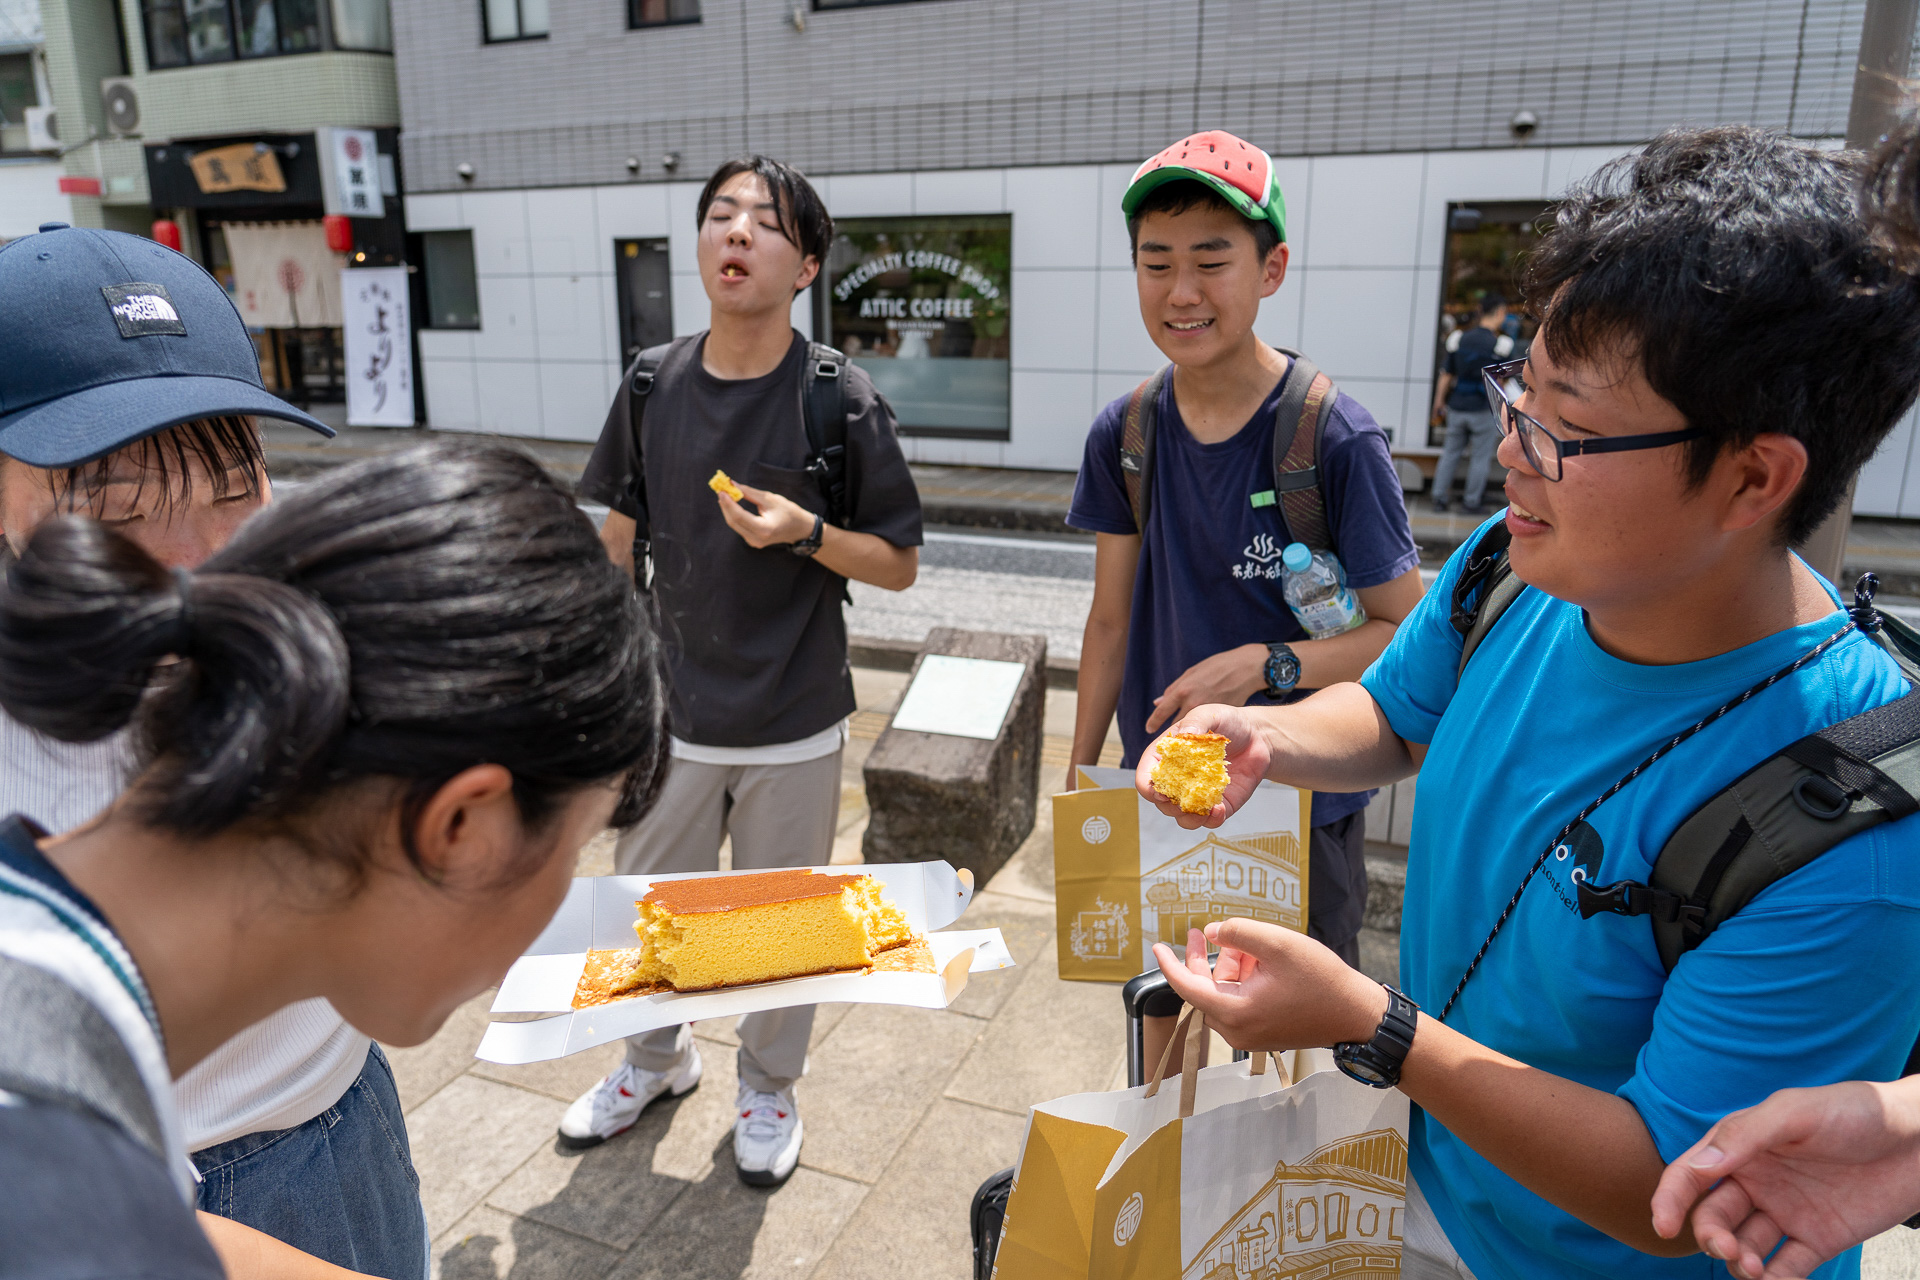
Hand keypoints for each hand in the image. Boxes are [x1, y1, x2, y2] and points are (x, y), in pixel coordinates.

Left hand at [716, 481, 817, 548]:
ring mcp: (753, 542)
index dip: (728, 503)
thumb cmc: (789, 512)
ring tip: (724, 494)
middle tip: (720, 490)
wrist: (800, 529)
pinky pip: (738, 527)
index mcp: (763, 529)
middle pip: (733, 521)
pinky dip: (733, 515)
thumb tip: (733, 484)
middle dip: (725, 505)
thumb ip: (750, 493)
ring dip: (727, 509)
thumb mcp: (771, 499)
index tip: (721, 490)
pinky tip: (731, 504)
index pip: (739, 516)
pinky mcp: (752, 541)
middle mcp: (756, 539)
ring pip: (734, 524)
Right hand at [1136, 705, 1273, 828]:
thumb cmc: (1227, 721)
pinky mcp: (1218, 805)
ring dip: (1189, 819)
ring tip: (1204, 810)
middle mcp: (1177, 780)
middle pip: (1161, 802)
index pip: (1146, 777)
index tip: (1160, 791)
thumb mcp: (1208, 714)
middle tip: (1183, 802)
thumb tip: (1183, 736)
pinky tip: (1219, 809)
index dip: (1148, 787)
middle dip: (1169, 806)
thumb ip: (1196, 722)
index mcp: (1166, 758)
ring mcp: (1197, 794)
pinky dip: (1212, 820)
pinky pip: (1209, 821)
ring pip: (1182, 817)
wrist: (1257, 736)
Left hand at [1145, 644, 1268, 734]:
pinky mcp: (1221, 718)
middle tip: (1168, 736)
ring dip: (1187, 732)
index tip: (1148, 729)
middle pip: (1175, 724)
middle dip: (1171, 730)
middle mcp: (1193, 704)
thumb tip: (1157, 702)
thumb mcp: (1192, 672)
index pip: (1162, 712)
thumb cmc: (1217, 666)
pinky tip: (1206, 729)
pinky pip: (1207, 727)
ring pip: (1191, 729)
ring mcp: (1208, 713)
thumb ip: (1173, 689)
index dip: (1153, 722)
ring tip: (1186, 736)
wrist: (1246, 668)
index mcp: (1183, 691)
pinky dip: (1204, 729)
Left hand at [1151, 920, 1387, 1051]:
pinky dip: (1243, 980)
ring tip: (1248, 944)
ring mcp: (1251, 1035)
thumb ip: (1239, 933)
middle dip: (1204, 959)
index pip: (1187, 988)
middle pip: (1205, 990)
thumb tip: (1211, 932)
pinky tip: (1259, 960)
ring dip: (1230, 966)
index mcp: (1236, 1013)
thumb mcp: (1278, 944)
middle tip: (1199, 931)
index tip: (1156, 946)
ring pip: (1224, 994)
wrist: (1358, 1015)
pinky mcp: (1264, 1033)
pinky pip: (1240, 1003)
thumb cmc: (1322, 981)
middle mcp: (1237, 1031)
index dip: (1170, 964)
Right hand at [1650, 1080, 1919, 1278]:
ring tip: (1754, 1270)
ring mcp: (1786, 1213)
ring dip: (1740, 1263)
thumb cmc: (1855, 1111)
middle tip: (1729, 1250)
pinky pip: (1787, 1267)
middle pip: (1715, 1218)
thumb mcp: (1795, 1112)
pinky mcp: (1818, 1240)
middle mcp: (1757, 1182)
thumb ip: (1744, 1137)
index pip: (1691, 1176)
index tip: (1663, 1226)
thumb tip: (1697, 1167)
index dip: (1670, 1200)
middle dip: (1712, 1238)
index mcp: (1741, 1148)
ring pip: (1745, 1247)